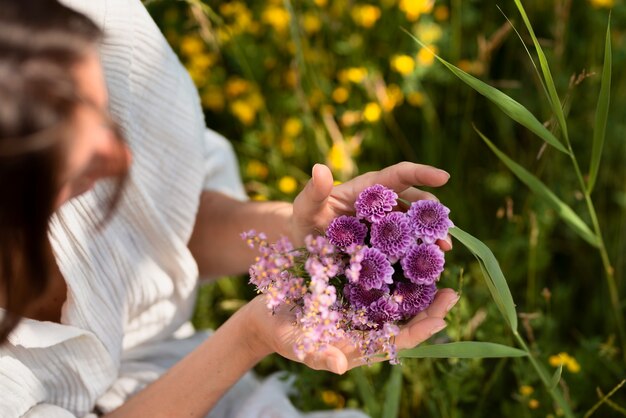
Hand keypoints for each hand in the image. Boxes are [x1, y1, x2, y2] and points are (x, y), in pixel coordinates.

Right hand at [247, 288, 459, 373]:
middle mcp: (364, 327)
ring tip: (437, 268)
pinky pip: (377, 284)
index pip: (396, 340)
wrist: (264, 317)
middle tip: (452, 291)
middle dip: (430, 309)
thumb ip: (316, 354)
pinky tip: (404, 253)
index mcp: (358, 345)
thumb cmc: (279, 334)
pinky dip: (393, 271)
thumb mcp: (294, 344)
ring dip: (416, 288)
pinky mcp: (350, 291)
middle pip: (404, 321)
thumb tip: (339, 366)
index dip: (420, 330)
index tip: (442, 318)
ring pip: (395, 301)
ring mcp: (358, 309)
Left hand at [291, 162, 451, 248]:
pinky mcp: (385, 247)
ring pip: (416, 228)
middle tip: (445, 237)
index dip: (422, 173)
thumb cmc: (305, 218)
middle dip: (434, 217)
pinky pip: (406, 249)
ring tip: (441, 256)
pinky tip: (426, 271)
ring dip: (431, 239)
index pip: (400, 175)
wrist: (304, 243)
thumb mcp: (306, 206)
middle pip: (416, 204)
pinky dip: (418, 257)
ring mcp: (386, 227)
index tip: (444, 177)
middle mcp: (384, 205)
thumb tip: (320, 168)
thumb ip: (314, 191)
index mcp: (370, 188)